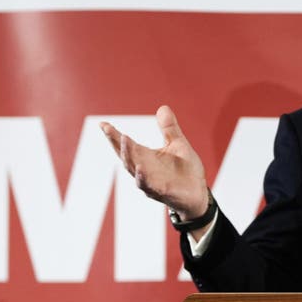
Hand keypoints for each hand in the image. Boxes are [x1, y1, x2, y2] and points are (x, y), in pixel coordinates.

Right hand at [100, 105, 209, 221]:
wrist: (198, 193)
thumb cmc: (185, 170)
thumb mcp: (178, 145)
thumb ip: (169, 129)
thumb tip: (163, 107)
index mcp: (146, 157)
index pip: (126, 145)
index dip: (113, 136)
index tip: (103, 124)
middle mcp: (144, 170)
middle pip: (125, 156)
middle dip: (116, 143)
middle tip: (108, 129)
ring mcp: (151, 182)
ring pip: (134, 170)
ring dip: (128, 155)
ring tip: (124, 139)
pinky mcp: (162, 192)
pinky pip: (149, 186)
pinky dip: (143, 178)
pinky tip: (140, 168)